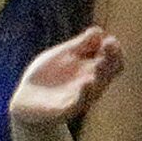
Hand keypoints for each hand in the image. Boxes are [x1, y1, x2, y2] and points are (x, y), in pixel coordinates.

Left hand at [9, 23, 123, 128]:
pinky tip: (87, 82)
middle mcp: (91, 82)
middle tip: (110, 45)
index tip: (109, 40)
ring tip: (99, 63)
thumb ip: (79, 45)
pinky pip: (80, 103)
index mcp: (91, 68)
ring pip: (98, 87)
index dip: (114, 50)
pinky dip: (84, 93)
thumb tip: (97, 30)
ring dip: (100, 75)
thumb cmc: (48, 76)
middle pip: (109, 72)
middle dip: (112, 59)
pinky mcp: (67, 110)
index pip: (112, 60)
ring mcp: (80, 96)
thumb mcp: (63, 55)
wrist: (27, 103)